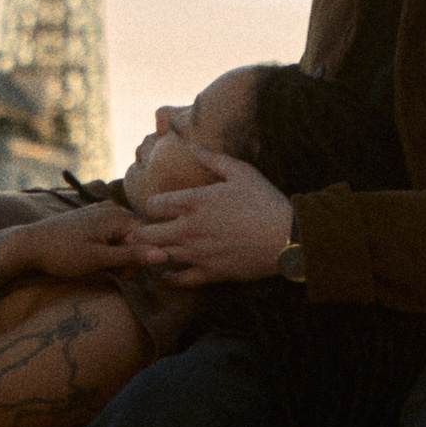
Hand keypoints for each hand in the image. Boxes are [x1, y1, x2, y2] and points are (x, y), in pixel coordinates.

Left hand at [15, 200, 140, 279]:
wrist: (27, 245)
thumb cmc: (62, 253)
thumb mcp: (99, 259)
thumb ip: (132, 256)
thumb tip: (164, 256)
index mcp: (117, 215)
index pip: (149, 235)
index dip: (143, 256)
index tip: (128, 273)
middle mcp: (111, 208)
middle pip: (137, 235)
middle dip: (130, 257)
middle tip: (114, 273)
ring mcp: (100, 212)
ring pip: (123, 237)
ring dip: (119, 255)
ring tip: (101, 266)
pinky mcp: (90, 219)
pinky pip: (111, 234)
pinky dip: (108, 249)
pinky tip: (94, 257)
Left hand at [132, 151, 294, 284]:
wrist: (286, 237)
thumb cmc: (265, 201)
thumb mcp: (241, 172)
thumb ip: (212, 159)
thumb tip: (191, 146)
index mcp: (195, 202)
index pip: (154, 205)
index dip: (151, 205)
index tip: (156, 208)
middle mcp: (190, 228)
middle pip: (148, 233)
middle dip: (140, 232)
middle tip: (139, 232)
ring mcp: (198, 253)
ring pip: (159, 256)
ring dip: (151, 253)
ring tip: (149, 251)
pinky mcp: (210, 273)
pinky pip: (179, 280)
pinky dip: (169, 278)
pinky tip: (167, 274)